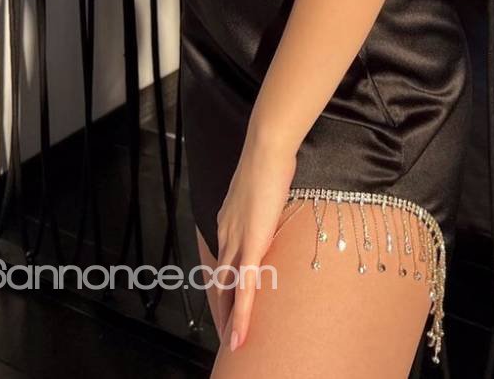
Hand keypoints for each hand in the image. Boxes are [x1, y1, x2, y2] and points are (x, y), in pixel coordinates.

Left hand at [215, 130, 296, 351]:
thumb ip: (264, 203)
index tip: (225, 301)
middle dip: (220, 310)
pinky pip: (244, 288)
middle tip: (224, 335)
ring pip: (227, 290)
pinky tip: (240, 335)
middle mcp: (226, 234)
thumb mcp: (264, 187)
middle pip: (219, 281)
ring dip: (227, 319)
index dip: (222, 285)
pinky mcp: (251, 246)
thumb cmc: (270, 160)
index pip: (222, 261)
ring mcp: (236, 241)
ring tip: (231, 343)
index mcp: (228, 221)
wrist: (267, 149)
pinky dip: (240, 315)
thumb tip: (274, 205)